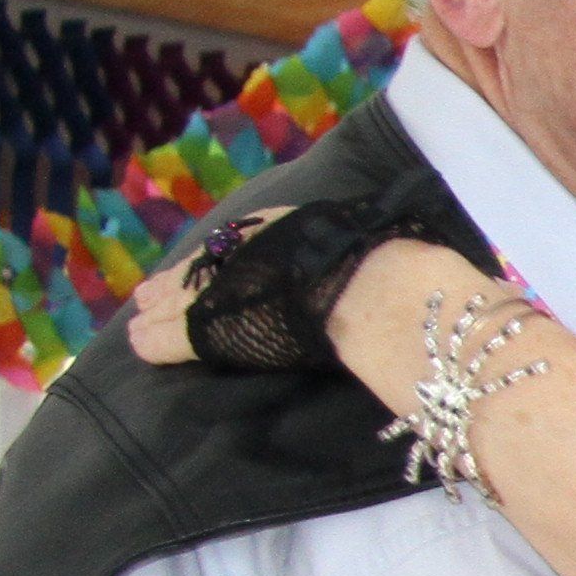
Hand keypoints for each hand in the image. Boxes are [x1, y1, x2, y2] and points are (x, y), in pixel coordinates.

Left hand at [125, 203, 483, 416]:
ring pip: (189, 299)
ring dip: (162, 314)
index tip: (208, 266)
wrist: (382, 297)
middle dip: (181, 282)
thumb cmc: (401, 279)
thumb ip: (390, 261)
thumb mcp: (396, 256)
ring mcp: (237, 285)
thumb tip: (438, 268)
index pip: (251, 241)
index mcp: (300, 228)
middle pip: (212, 265)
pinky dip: (159, 341)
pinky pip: (181, 333)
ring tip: (137, 328)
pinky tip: (141, 347)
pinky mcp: (218, 322)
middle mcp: (260, 248)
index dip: (226, 257)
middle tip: (151, 295)